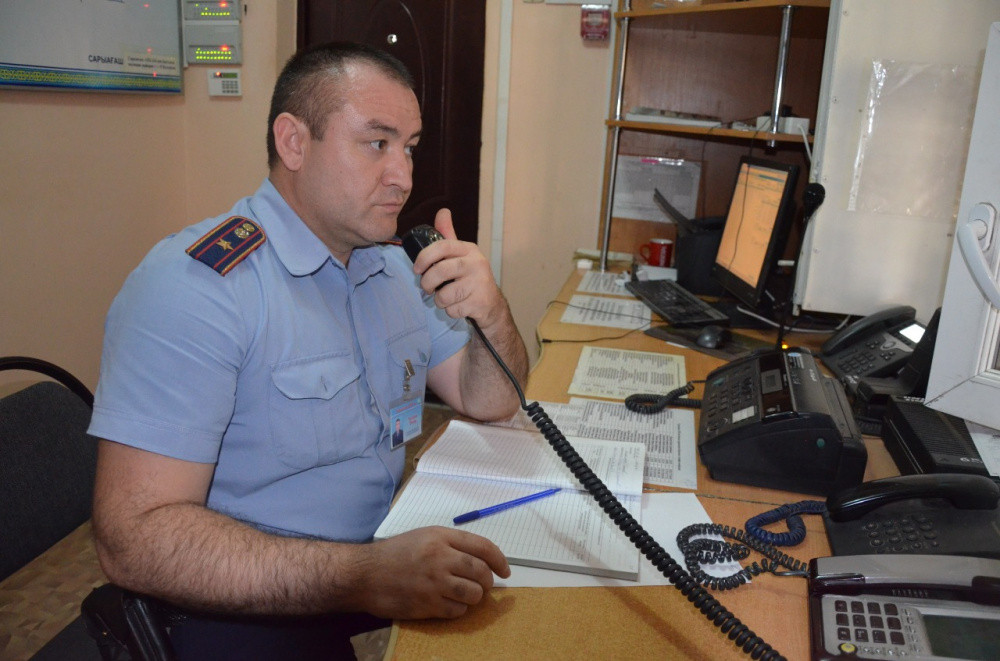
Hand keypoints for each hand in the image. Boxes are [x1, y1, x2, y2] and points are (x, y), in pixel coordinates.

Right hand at [356, 526, 509, 618]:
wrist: (364, 574)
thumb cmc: (394, 554)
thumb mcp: (423, 536)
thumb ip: (451, 544)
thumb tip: (482, 559)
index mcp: (441, 537)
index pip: (483, 546)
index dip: (499, 560)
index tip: (505, 571)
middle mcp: (440, 558)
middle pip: (481, 572)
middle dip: (488, 581)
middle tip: (485, 585)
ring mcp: (434, 582)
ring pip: (473, 594)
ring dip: (475, 597)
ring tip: (466, 595)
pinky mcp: (426, 604)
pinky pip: (457, 611)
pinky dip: (458, 610)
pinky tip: (448, 604)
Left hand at [411, 209, 505, 329]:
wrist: (492, 304)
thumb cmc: (471, 277)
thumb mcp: (461, 255)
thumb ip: (449, 236)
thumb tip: (443, 212)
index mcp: (469, 250)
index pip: (442, 246)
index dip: (424, 257)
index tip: (416, 268)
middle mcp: (477, 263)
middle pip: (440, 271)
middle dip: (427, 283)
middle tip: (427, 288)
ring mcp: (480, 283)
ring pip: (444, 295)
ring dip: (440, 300)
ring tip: (446, 298)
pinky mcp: (480, 302)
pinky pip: (453, 309)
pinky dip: (450, 311)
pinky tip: (459, 306)